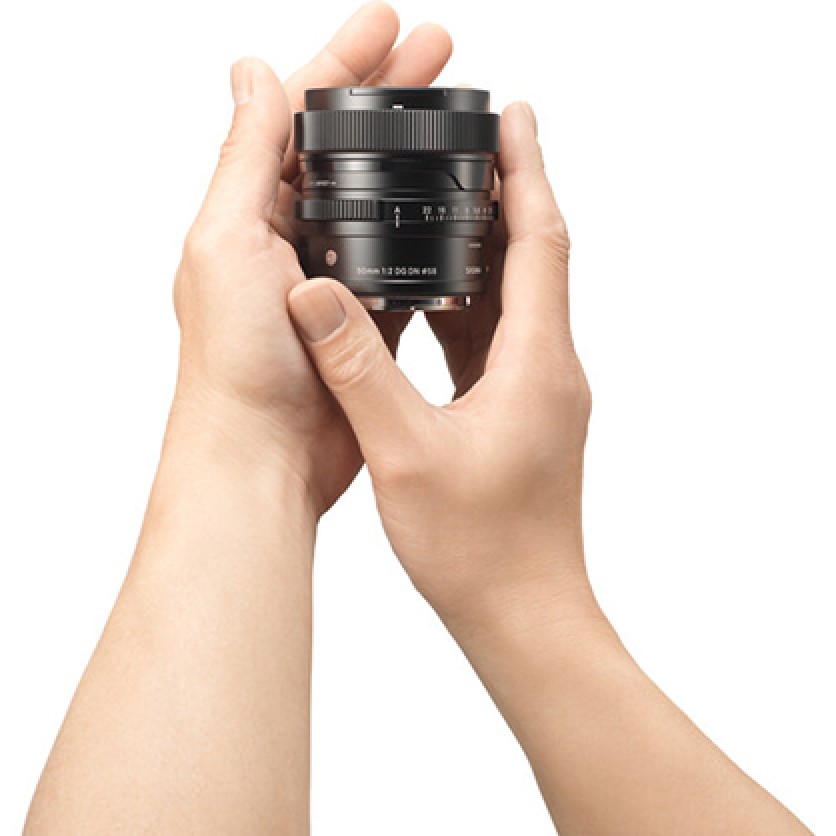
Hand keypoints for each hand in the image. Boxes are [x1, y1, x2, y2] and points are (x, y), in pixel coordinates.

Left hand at [171, 2, 451, 513]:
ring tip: (461, 123)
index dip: (347, 64)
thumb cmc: (235, 363)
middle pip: (349, 149)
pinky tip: (458, 211)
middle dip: (394, 95)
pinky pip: (400, 265)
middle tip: (443, 54)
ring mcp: (331, 280)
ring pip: (380, 203)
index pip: (301, 114)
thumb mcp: (228, 241)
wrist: (265, 455)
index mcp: (252, 211)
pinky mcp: (363, 320)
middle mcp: (288, 239)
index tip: (394, 24)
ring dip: (416, 161)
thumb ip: (245, 157)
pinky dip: (425, 234)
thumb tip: (251, 71)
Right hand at [287, 101, 593, 624]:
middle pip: (531, 259)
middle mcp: (548, 368)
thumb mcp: (405, 451)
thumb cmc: (480, 548)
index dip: (527, 172)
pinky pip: (494, 340)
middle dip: (502, 196)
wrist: (524, 612)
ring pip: (512, 300)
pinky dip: (465, 306)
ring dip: (482, 251)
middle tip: (465, 145)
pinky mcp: (518, 413)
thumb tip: (314, 296)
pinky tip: (429, 296)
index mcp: (536, 363)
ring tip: (440, 204)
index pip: (540, 241)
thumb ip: (358, 367)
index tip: (511, 118)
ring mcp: (536, 391)